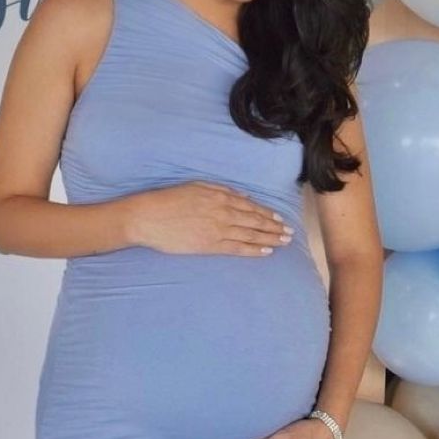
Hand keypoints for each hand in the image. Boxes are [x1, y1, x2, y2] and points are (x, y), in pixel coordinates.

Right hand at [128, 180, 293, 255]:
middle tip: (289, 233)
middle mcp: (223, 213)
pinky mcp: (210, 245)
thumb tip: (241, 196)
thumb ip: (221, 190)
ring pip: (250, 235)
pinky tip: (266, 252)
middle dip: (275, 227)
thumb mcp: (196, 186)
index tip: (280, 219)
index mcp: (220, 197)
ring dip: (269, 238)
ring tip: (283, 242)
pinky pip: (237, 248)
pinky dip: (253, 250)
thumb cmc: (169, 200)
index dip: (268, 214)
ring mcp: (218, 230)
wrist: (148, 217)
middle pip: (255, 221)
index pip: (251, 207)